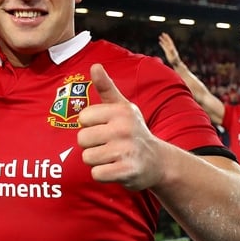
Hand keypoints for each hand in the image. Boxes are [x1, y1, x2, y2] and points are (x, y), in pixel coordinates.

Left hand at [77, 63, 163, 190]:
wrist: (157, 161)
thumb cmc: (132, 131)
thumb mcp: (122, 107)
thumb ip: (106, 87)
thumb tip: (95, 65)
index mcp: (120, 111)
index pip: (82, 118)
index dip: (89, 126)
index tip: (104, 128)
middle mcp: (124, 129)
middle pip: (82, 139)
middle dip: (91, 145)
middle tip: (108, 145)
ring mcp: (126, 151)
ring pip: (87, 158)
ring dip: (97, 161)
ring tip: (112, 157)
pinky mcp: (127, 171)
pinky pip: (96, 174)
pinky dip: (102, 175)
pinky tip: (116, 169)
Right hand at [157, 33, 181, 66]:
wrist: (176, 63)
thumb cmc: (175, 60)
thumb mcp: (174, 56)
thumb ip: (172, 51)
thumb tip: (171, 48)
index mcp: (172, 48)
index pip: (169, 42)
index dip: (167, 38)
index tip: (165, 34)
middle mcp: (171, 48)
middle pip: (168, 41)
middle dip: (165, 37)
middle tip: (162, 33)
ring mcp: (169, 49)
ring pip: (165, 44)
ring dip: (163, 40)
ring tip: (160, 36)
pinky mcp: (167, 52)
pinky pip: (164, 47)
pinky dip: (162, 44)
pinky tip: (160, 42)